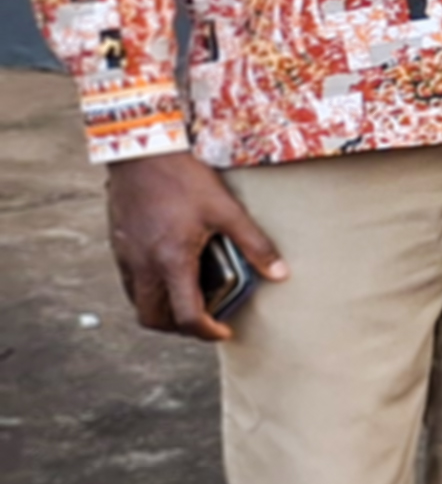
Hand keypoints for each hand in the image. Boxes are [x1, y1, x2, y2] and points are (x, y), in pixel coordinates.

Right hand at [103, 151, 283, 342]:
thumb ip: (254, 244)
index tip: (224, 331)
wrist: (142, 151)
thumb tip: (281, 272)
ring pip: (138, 302)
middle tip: (204, 322)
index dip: (207, 332)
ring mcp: (126, 256)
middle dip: (179, 328)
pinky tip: (170, 273)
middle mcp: (143, 265)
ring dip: (162, 310)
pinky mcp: (118, 245)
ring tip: (188, 300)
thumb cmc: (183, 178)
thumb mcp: (226, 209)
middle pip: (153, 319)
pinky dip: (149, 290)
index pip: (185, 316)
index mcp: (171, 261)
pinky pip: (130, 281)